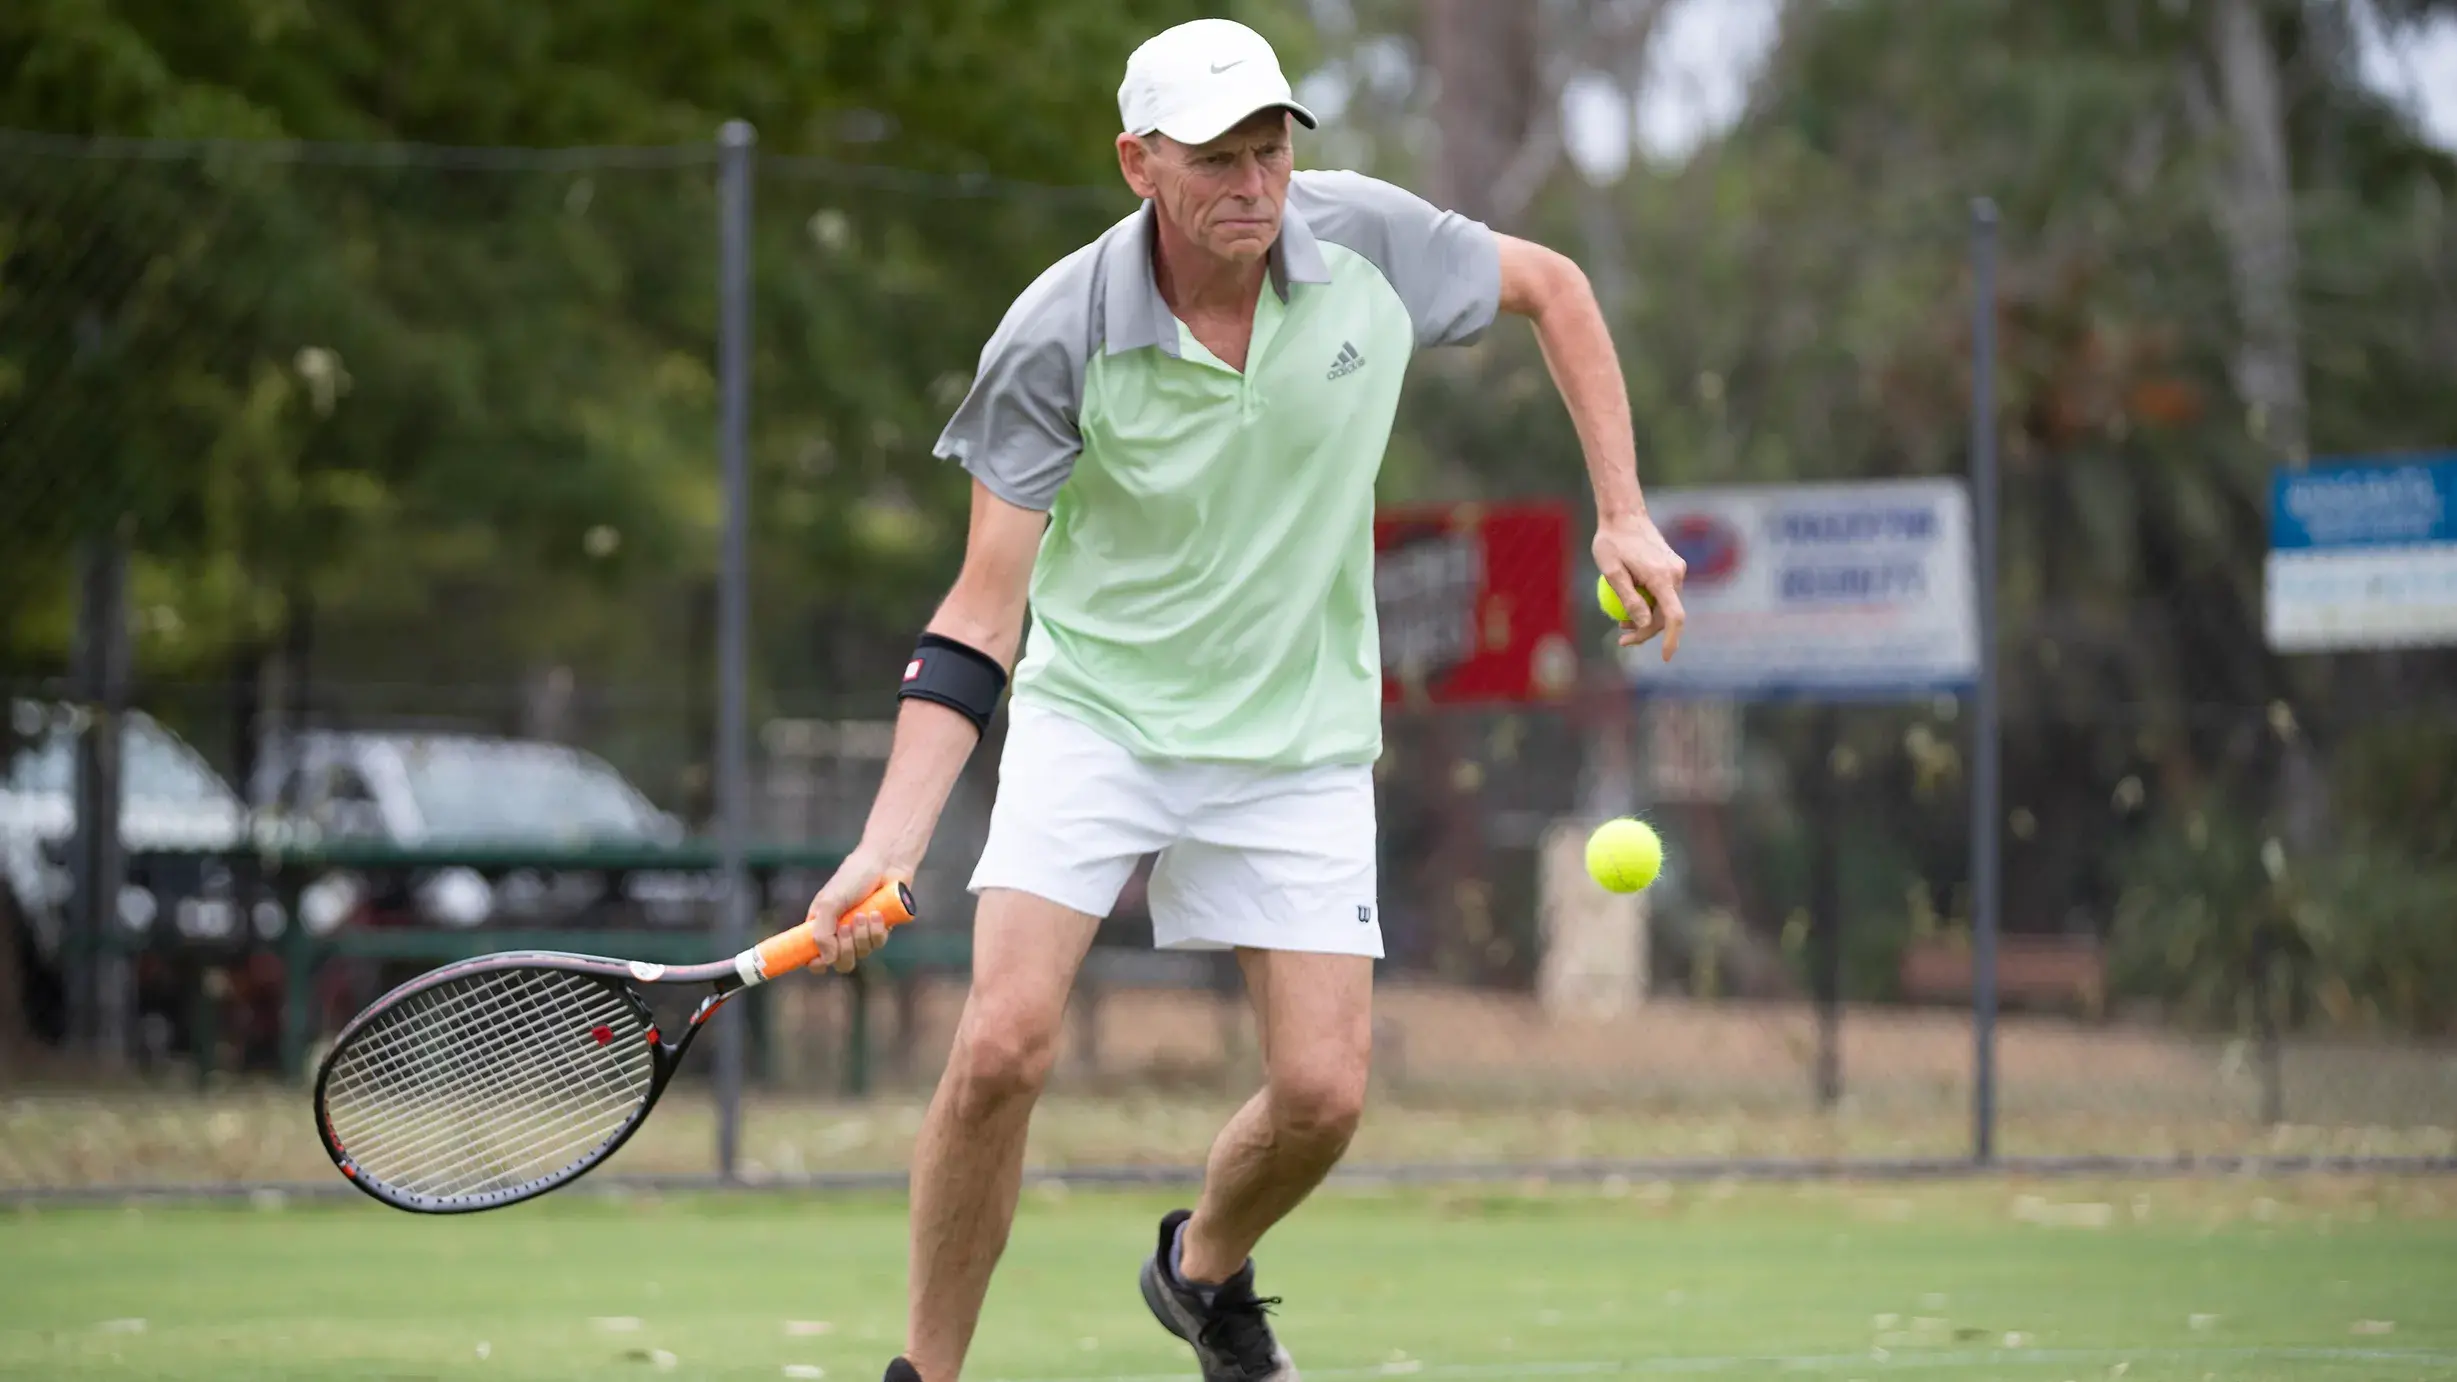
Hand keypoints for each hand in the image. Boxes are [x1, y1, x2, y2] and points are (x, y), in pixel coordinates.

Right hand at [801, 845, 912, 973]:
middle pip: (840, 962)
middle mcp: (840, 933)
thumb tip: (827, 960)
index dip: (815, 964)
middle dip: (844, 950)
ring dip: (861, 936)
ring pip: (861, 954)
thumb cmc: (853, 877)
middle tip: (845, 928)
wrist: (885, 863)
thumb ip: (822, 932)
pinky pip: (878, 943)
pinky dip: (877, 931)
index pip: (813, 956)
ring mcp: (861, 932)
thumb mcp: (830, 902)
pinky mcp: (880, 929)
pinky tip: (877, 914)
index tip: (818, 962)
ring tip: (863, 914)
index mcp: (821, 925)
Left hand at [1595, 511, 1687, 658]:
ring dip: (1647, 618)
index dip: (1671, 640)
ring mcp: (1677, 569)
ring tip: (1620, 621)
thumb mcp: (1612, 572)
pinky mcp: (1673, 567)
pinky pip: (1664, 593)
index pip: (1674, 616)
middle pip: (1668, 615)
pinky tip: (1630, 602)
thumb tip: (1643, 625)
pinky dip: (1650, 603)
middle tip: (1621, 639)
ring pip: (1666, 605)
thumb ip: (1628, 599)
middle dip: (1647, 632)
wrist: (1624, 514)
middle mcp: (1676, 573)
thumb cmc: (1612, 542)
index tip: (1664, 658)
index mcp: (1662, 577)